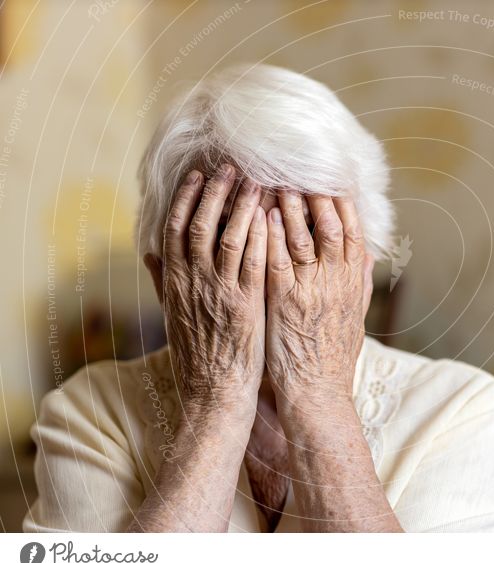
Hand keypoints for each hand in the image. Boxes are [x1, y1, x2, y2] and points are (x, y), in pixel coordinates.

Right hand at [160, 164, 267, 423]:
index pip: (175, 228)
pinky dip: (259, 234)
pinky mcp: (245, 304)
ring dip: (240, 204)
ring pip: (227, 236)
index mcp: (174, 282)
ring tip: (254, 179)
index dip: (186, 197)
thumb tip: (149, 253)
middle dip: (214, 190)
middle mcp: (192, 281)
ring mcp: (218, 292)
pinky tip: (270, 214)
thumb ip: (162, 281)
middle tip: (229, 164)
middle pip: (200, 224)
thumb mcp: (171, 315)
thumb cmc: (196, 355)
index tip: (197, 173)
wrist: (213, 393)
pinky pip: (251, 261)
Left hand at [264, 191, 372, 412]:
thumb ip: (361, 283)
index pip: (352, 231)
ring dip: (292, 206)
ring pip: (303, 237)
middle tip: (302, 166)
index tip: (331, 178)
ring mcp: (311, 290)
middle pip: (330, 225)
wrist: (318, 394)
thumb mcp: (356, 317)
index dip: (342, 202)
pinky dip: (273, 236)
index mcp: (353, 282)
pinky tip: (264, 214)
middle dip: (317, 193)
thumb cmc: (333, 357)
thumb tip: (368, 254)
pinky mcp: (285, 302)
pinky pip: (278, 261)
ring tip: (279, 179)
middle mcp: (336, 281)